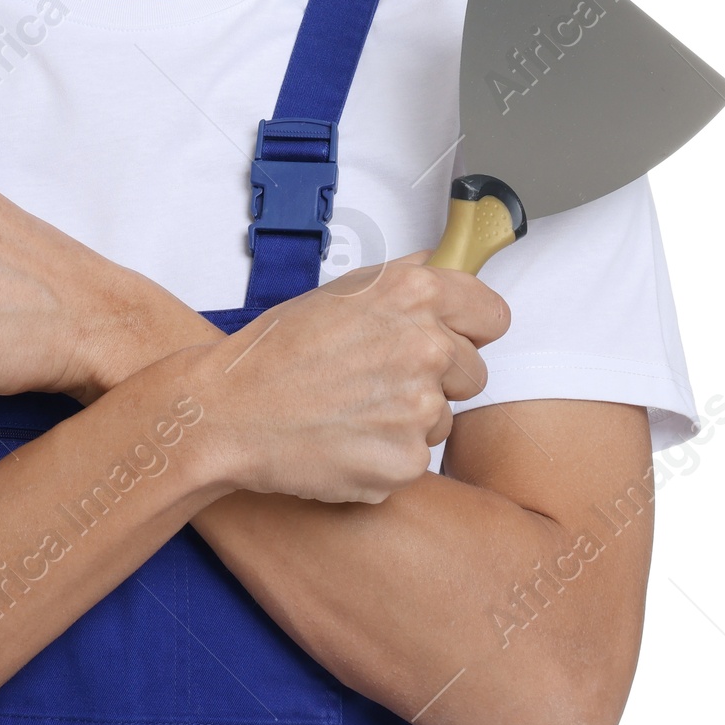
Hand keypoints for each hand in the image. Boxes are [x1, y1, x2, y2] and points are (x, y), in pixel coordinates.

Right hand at [180, 254, 509, 505]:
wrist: (230, 411)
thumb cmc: (276, 351)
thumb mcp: (342, 289)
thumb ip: (404, 278)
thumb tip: (442, 263)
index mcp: (415, 294)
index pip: (493, 314)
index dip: (470, 328)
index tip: (453, 337)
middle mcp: (428, 346)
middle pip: (474, 372)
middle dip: (438, 378)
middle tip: (380, 378)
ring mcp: (420, 408)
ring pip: (443, 418)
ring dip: (410, 418)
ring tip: (353, 409)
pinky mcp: (407, 461)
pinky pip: (417, 458)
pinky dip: (387, 454)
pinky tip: (347, 439)